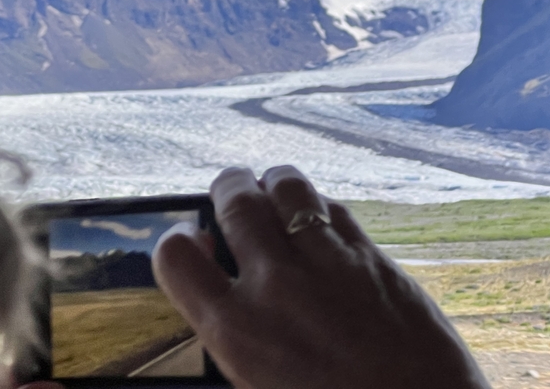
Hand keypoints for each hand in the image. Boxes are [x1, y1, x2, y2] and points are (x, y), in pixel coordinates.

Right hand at [153, 165, 490, 388]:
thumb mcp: (259, 381)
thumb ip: (235, 331)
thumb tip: (220, 285)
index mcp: (236, 331)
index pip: (176, 255)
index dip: (176, 241)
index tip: (190, 241)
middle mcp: (277, 286)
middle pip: (235, 200)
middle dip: (228, 186)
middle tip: (230, 189)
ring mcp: (329, 264)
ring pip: (288, 186)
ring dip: (273, 181)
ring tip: (272, 187)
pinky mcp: (373, 256)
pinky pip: (334, 206)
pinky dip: (318, 203)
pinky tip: (317, 215)